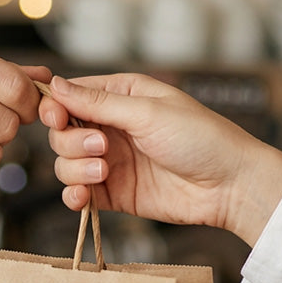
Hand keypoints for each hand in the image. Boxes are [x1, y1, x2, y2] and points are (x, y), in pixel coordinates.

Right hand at [39, 74, 281, 245]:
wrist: (227, 186)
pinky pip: (79, 194)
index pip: (70, 97)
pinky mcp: (113, 194)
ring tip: (104, 172)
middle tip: (101, 147)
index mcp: (120, 97)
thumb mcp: (147, 112)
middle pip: (62, 133)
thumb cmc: (199, 138)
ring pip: (66, 164)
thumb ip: (98, 103)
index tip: (57, 119)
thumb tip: (55, 85)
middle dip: (72, 142)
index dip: (56, 108)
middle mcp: (111, 128)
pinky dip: (74, 197)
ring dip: (75, 170)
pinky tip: (83, 197)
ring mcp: (110, 163)